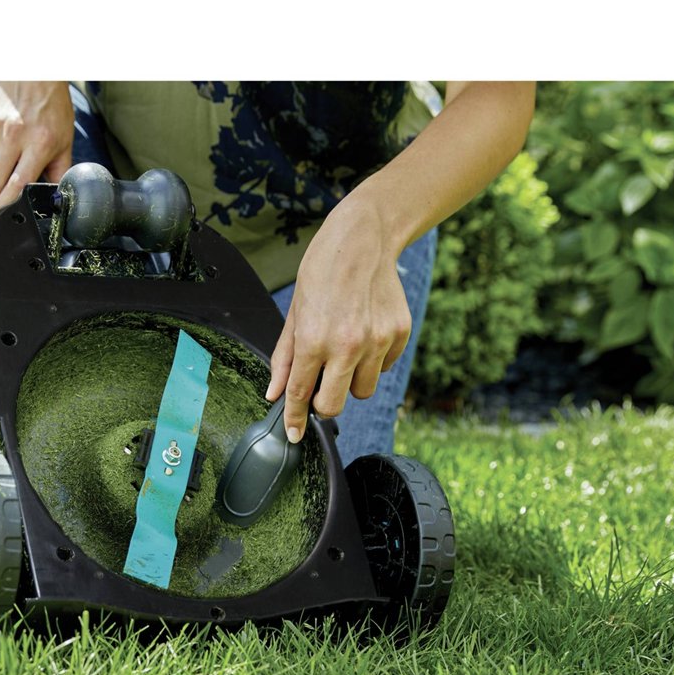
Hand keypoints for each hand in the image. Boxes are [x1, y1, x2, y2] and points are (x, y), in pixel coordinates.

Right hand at [0, 82, 73, 211]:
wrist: (33, 74)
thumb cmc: (52, 110)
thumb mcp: (65, 142)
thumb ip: (60, 172)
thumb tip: (56, 199)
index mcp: (37, 143)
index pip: (16, 186)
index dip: (8, 207)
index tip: (8, 218)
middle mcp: (12, 137)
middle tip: (2, 207)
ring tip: (1, 186)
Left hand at [265, 195, 411, 441]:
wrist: (363, 239)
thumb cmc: (322, 272)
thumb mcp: (294, 313)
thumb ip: (285, 359)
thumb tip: (275, 393)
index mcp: (314, 339)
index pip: (302, 394)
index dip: (296, 420)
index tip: (294, 435)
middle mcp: (348, 344)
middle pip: (334, 405)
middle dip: (324, 403)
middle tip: (321, 385)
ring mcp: (377, 341)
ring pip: (363, 391)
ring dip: (351, 381)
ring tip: (345, 350)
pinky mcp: (399, 334)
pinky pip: (384, 368)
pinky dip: (374, 361)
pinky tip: (366, 333)